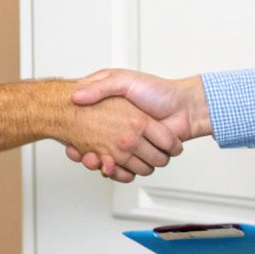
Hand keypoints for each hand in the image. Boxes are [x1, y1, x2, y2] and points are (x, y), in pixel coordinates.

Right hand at [66, 70, 207, 179]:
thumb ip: (100, 87)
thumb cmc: (156, 90)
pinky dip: (116, 173)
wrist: (184, 106)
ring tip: (93, 159)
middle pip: (94, 151)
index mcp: (112, 115)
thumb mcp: (122, 80)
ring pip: (108, 163)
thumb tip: (76, 96)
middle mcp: (120, 132)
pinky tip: (108, 166)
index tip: (70, 143)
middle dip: (87, 155)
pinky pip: (124, 172)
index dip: (76, 140)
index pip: (86, 131)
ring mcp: (131, 146)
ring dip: (100, 165)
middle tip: (82, 153)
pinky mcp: (142, 158)